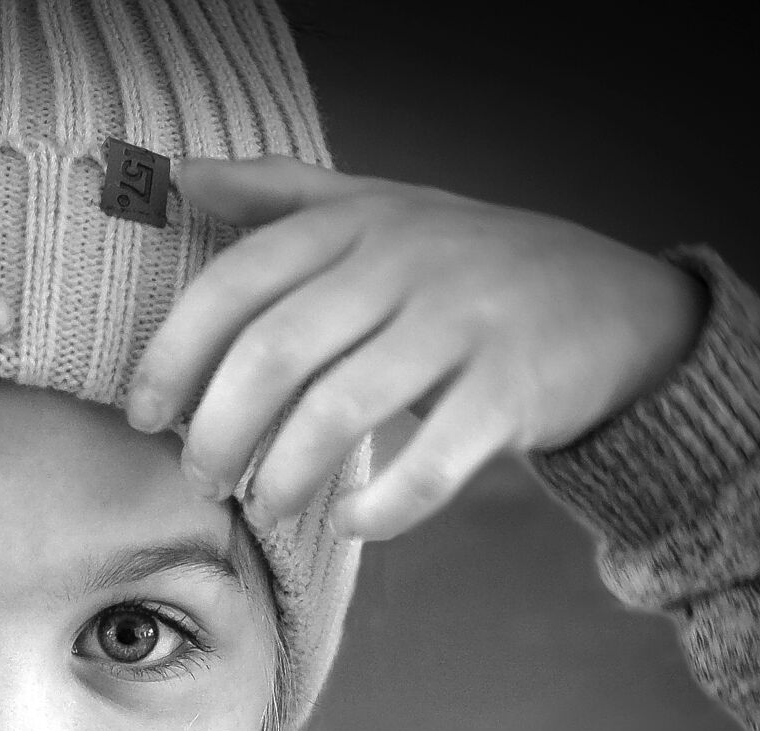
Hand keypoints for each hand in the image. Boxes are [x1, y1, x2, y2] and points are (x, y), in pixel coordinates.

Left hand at [126, 157, 705, 538]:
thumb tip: (180, 177)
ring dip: (285, 474)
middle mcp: (406, 265)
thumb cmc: (467, 267)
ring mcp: (464, 326)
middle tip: (202, 479)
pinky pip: (432, 462)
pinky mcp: (515, 392)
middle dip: (218, 430)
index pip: (237, 283)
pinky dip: (383, 505)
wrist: (617, 303)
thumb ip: (278, 195)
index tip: (142, 415)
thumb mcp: (378, 209)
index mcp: (358, 223)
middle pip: (275, 353)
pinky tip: (354, 524)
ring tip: (267, 507)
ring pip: (341, 411)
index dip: (175, 354)